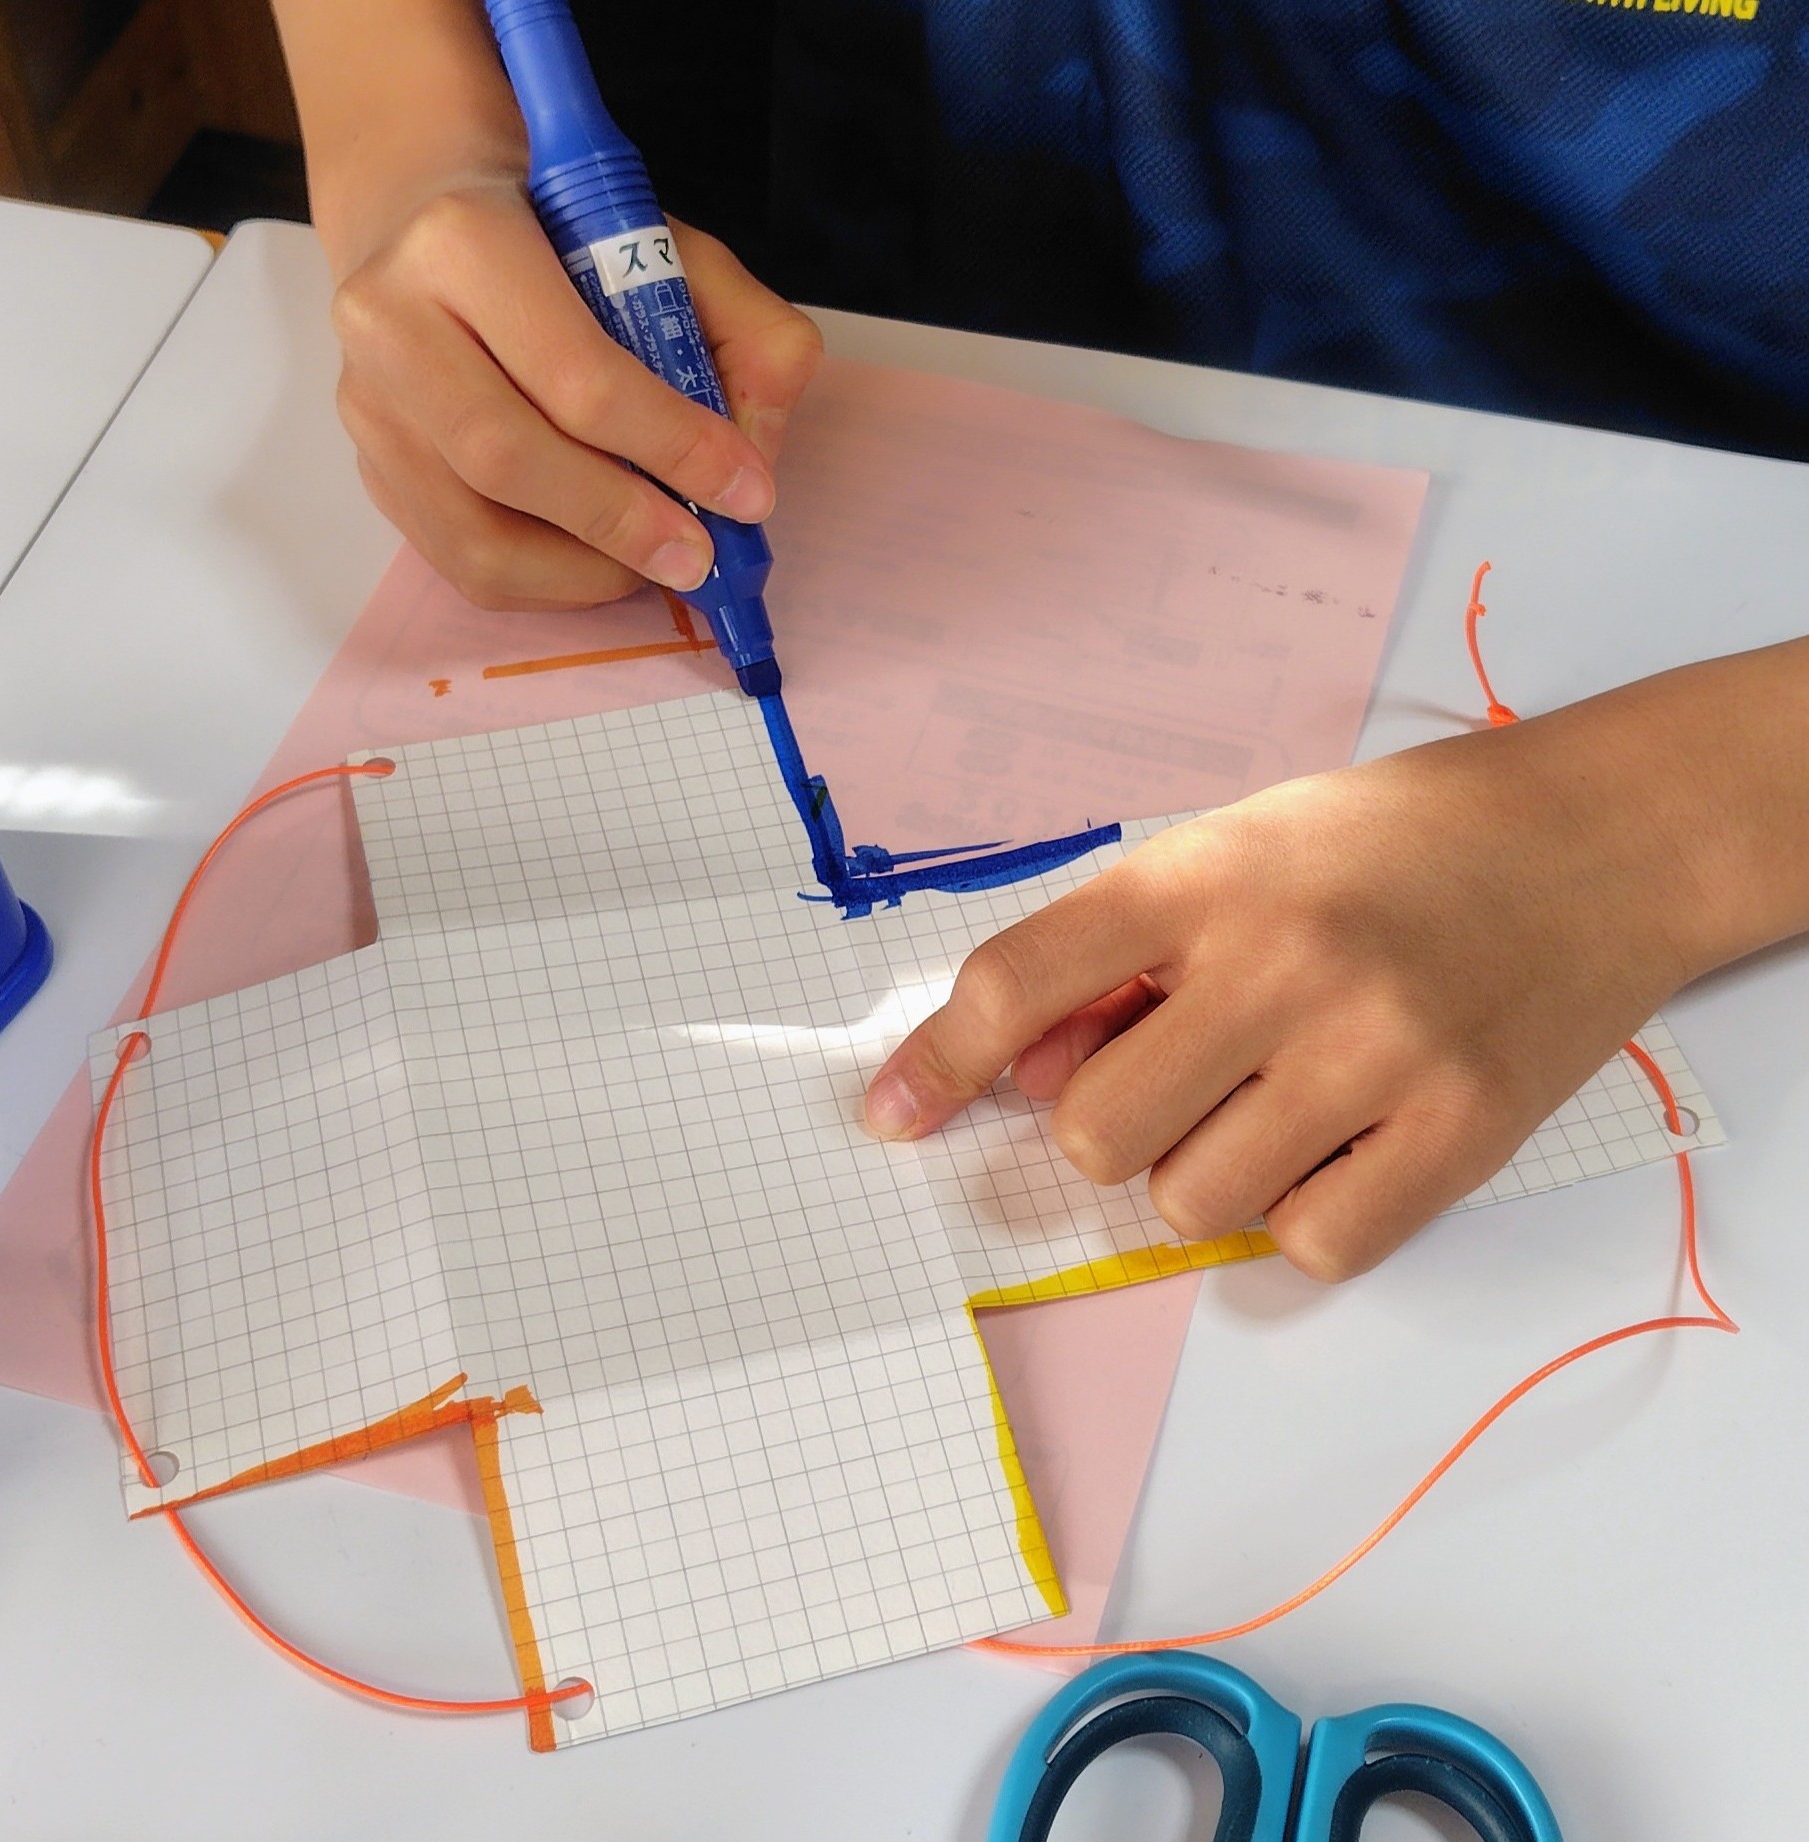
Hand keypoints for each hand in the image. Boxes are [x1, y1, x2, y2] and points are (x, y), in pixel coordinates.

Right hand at [329, 178, 821, 610]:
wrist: (427, 216)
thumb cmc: (560, 238)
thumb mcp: (671, 246)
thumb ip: (744, 333)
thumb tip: (755, 458)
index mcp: (466, 239)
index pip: (574, 371)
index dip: (671, 445)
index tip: (746, 493)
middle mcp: (390, 320)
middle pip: (506, 458)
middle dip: (621, 522)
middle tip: (699, 553)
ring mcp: (368, 404)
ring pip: (474, 533)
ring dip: (584, 571)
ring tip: (655, 564)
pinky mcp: (372, 467)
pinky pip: (460, 562)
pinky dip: (547, 583)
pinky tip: (602, 561)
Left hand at [863, 703, 1710, 1281]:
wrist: (1597, 838)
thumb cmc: (1389, 842)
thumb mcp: (1236, 846)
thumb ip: (1120, 953)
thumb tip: (1023, 1076)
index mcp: (1203, 876)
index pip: (1018, 985)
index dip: (934, 1064)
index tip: (896, 1118)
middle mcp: (1280, 962)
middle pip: (1090, 1131)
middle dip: (1103, 1127)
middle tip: (1173, 1084)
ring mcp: (1375, 1054)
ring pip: (1187, 1201)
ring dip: (1199, 1174)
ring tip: (1270, 1103)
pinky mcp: (1461, 1134)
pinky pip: (1308, 1247)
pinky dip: (1296, 1218)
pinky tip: (1337, 1146)